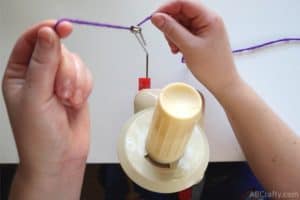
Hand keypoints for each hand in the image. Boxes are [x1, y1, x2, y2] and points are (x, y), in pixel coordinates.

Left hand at [2, 20, 91, 198]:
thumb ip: (44, 63)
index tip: (62, 28)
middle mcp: (39, 74)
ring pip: (75, 62)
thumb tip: (49, 34)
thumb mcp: (36, 97)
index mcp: (19, 74)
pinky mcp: (76, 88)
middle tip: (61, 92)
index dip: (46, 31)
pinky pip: (87, 74)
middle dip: (65, 71)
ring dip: (76, 82)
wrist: (61, 158)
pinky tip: (77, 102)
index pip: (31, 41)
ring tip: (69, 101)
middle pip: (59, 51)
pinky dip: (85, 87)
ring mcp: (59, 81)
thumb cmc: (39, 136)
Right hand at [151, 0, 239, 96]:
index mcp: (209, 18)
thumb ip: (171, 30)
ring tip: (175, 47)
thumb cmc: (213, 68)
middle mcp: (207, 20)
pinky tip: (178, 49)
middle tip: (167, 38)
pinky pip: (184, 33)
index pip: (183, 3)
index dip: (167, 8)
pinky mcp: (201, 38)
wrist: (222, 83)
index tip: (155, 18)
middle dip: (170, 25)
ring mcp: (204, 29)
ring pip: (180, 24)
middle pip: (181, 13)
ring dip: (173, 35)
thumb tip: (157, 17)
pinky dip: (177, 40)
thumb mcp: (188, 46)